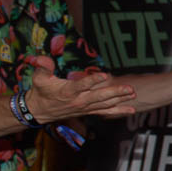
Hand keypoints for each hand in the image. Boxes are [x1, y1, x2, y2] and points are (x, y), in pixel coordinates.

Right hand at [23, 57, 137, 121]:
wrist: (39, 111)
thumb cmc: (40, 92)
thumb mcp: (38, 78)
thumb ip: (42, 67)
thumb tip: (40, 58)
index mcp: (67, 91)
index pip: (82, 85)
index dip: (93, 80)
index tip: (104, 75)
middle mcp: (78, 101)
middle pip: (99, 97)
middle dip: (115, 92)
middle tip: (129, 88)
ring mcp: (85, 107)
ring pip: (105, 104)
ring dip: (120, 99)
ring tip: (133, 94)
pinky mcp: (88, 111)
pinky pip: (106, 112)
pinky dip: (119, 111)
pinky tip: (132, 110)